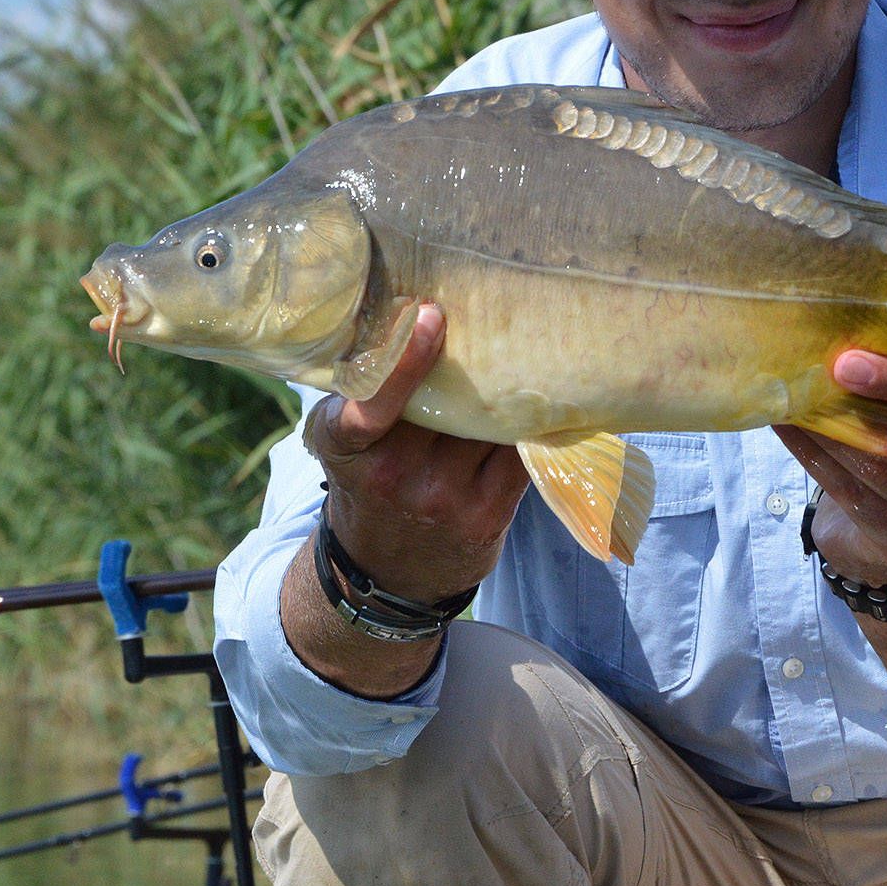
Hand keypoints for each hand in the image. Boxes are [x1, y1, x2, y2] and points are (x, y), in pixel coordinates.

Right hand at [306, 303, 531, 606]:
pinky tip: (542, 398)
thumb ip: (370, 391)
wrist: (387, 576)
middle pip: (447, 397)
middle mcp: (391, 475)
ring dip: (509, 385)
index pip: (369, 406)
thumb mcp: (348, 443)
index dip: (403, 361)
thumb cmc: (369, 484)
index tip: (431, 316)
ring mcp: (442, 497)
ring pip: (490, 419)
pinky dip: (531, 422)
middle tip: (498, 310)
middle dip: (472, 354)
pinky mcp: (487, 514)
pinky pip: (519, 449)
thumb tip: (414, 312)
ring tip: (526, 346)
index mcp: (344, 447)